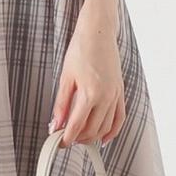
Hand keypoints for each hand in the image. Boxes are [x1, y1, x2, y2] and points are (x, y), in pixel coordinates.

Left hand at [49, 12, 125, 146]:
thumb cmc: (81, 50)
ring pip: (106, 127)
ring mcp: (116, 95)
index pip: (77, 125)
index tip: (58, 143)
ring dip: (93, 137)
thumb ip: (61, 104)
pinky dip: (112, 131)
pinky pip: (119, 118)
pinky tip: (103, 137)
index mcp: (90, 93)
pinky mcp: (120, 92)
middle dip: (78, 139)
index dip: (66, 137)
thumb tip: (55, 124)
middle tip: (65, 139)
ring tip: (79, 138)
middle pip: (92, 130)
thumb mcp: (65, 77)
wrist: (98, 33)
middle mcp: (106, 96)